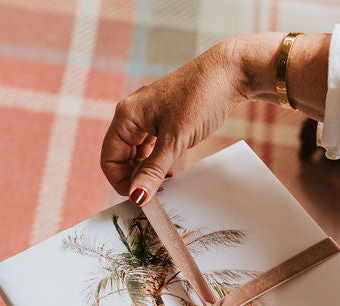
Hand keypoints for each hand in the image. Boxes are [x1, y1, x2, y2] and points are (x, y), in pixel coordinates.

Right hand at [101, 33, 330, 205]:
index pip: (109, 158)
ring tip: (165, 184)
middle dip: (134, 178)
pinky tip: (170, 171)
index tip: (140, 198)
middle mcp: (133, 114)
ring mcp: (149, 115)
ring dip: (146, 171)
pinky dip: (157, 161)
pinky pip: (151, 146)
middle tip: (155, 194)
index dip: (120, 182)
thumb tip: (136, 197)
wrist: (231, 73)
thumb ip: (153, 170)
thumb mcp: (175, 140)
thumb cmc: (201, 98)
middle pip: (121, 157)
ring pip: (136, 153)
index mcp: (127, 115)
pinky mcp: (164, 118)